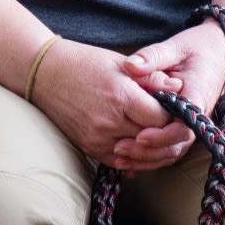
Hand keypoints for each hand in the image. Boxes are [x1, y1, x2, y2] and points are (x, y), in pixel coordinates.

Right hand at [29, 38, 194, 171]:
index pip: (161, 119)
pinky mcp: (88, 147)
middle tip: (173, 126)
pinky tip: (141, 148)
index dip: (172, 115)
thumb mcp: (122, 64)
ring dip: (151, 149)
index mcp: (121, 97)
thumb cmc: (85, 63)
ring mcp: (97, 138)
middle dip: (165, 133)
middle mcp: (109, 122)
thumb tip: (179, 88)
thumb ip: (152, 78)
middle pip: (152, 139)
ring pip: (137, 154)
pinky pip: (119, 161)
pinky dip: (132, 156)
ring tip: (160, 137)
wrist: (45, 74)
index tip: (175, 109)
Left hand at [117, 19, 224, 166]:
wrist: (218, 51)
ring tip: (118, 157)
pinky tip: (128, 163)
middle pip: (176, 145)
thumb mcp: (176, 46)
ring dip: (147, 158)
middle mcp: (198, 116)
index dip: (162, 135)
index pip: (183, 126)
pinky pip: (170, 148)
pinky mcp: (184, 127)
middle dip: (148, 152)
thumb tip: (130, 66)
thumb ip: (154, 56)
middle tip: (119, 148)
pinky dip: (150, 157)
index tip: (140, 135)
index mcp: (197, 97)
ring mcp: (193, 125)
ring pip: (173, 151)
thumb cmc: (197, 47)